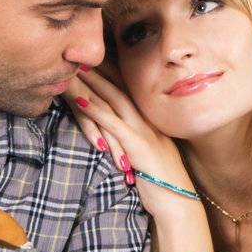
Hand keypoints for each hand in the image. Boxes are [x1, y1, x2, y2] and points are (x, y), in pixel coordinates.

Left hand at [62, 64, 196, 217]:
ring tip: (73, 67)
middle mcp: (147, 119)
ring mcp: (143, 131)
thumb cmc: (160, 182)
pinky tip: (80, 100)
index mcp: (149, 119)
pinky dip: (96, 111)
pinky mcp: (137, 146)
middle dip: (97, 68)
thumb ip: (132, 140)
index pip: (126, 88)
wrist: (178, 202)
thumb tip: (116, 132)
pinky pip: (113, 124)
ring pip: (113, 100)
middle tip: (77, 50)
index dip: (108, 69)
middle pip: (118, 87)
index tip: (90, 54)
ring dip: (92, 83)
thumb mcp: (146, 154)